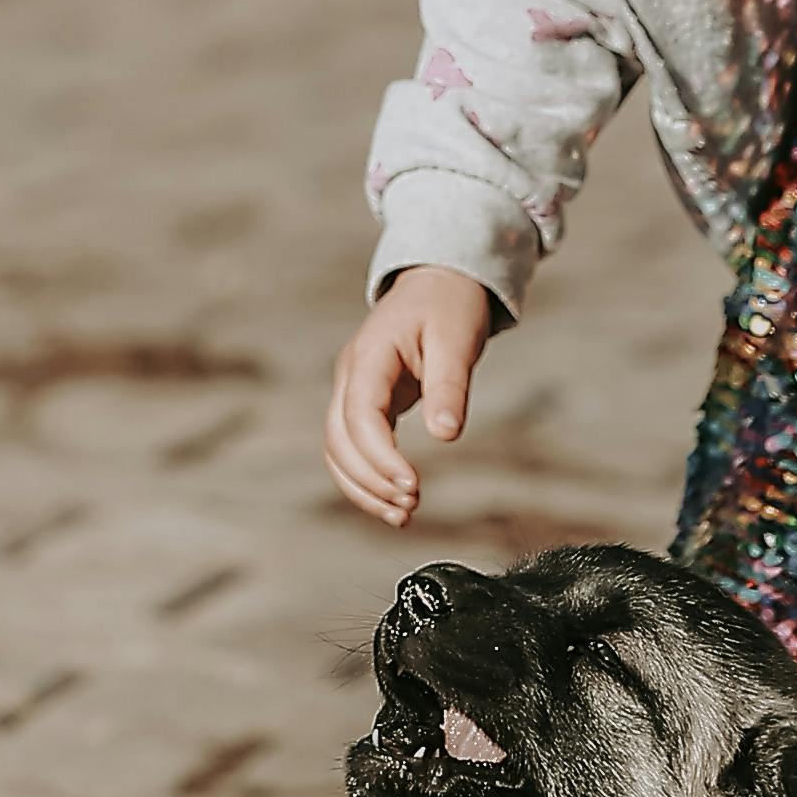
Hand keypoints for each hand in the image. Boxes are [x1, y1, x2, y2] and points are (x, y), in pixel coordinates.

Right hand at [323, 268, 497, 527]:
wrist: (440, 281)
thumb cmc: (449, 305)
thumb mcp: (458, 340)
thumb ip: (450, 386)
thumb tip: (446, 435)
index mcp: (369, 355)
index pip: (360, 416)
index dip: (380, 457)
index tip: (412, 485)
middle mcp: (351, 374)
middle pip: (339, 440)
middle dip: (370, 480)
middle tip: (411, 506)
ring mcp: (353, 388)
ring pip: (338, 450)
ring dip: (363, 487)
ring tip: (402, 515)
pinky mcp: (365, 402)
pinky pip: (352, 446)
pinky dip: (366, 477)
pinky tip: (393, 500)